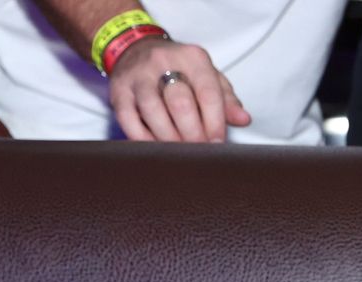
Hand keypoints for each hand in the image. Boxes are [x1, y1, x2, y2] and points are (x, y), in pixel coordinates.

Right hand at [108, 36, 249, 141]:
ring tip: (179, 152)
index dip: (215, 123)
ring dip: (168, 138)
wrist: (136, 48)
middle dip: (192, 133)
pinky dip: (142, 138)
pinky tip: (155, 147)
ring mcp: (137, 76)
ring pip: (152, 111)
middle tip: (198, 150)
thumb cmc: (180, 69)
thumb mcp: (208, 76)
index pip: (208, 93)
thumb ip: (227, 98)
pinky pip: (128, 118)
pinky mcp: (118, 90)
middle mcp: (162, 63)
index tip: (217, 142)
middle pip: (180, 104)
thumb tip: (243, 119)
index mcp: (193, 59)